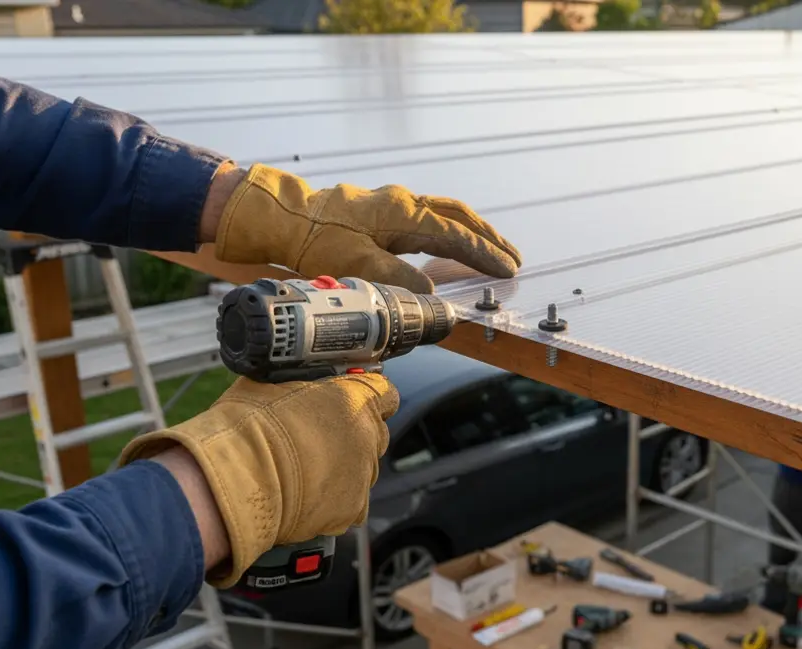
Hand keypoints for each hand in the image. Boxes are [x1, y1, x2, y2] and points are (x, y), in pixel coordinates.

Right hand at [120, 373, 398, 587]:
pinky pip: (352, 504)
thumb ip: (300, 385)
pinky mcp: (352, 509)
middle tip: (321, 440)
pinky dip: (335, 503)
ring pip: (364, 470)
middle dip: (354, 435)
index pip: (385, 393)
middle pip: (375, 433)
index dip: (369, 397)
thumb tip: (295, 383)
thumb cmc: (248, 426)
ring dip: (345, 468)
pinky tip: (309, 498)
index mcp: (354, 399)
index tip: (355, 401)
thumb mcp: (272, 385)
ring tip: (309, 472)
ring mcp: (362, 474)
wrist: (239, 478)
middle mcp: (367, 435)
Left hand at [210, 164, 520, 292]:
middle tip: (514, 258)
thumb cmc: (319, 240)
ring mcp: (398, 203)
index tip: (509, 269)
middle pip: (460, 217)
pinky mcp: (388, 209)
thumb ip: (398, 280)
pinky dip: (453, 229)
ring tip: (494, 250)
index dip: (484, 255)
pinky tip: (454, 244)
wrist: (287, 217)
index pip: (456, 236)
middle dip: (489, 238)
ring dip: (474, 231)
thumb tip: (431, 294)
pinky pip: (432, 215)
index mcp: (405, 216)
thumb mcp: (359, 266)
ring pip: (448, 212)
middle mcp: (406, 203)